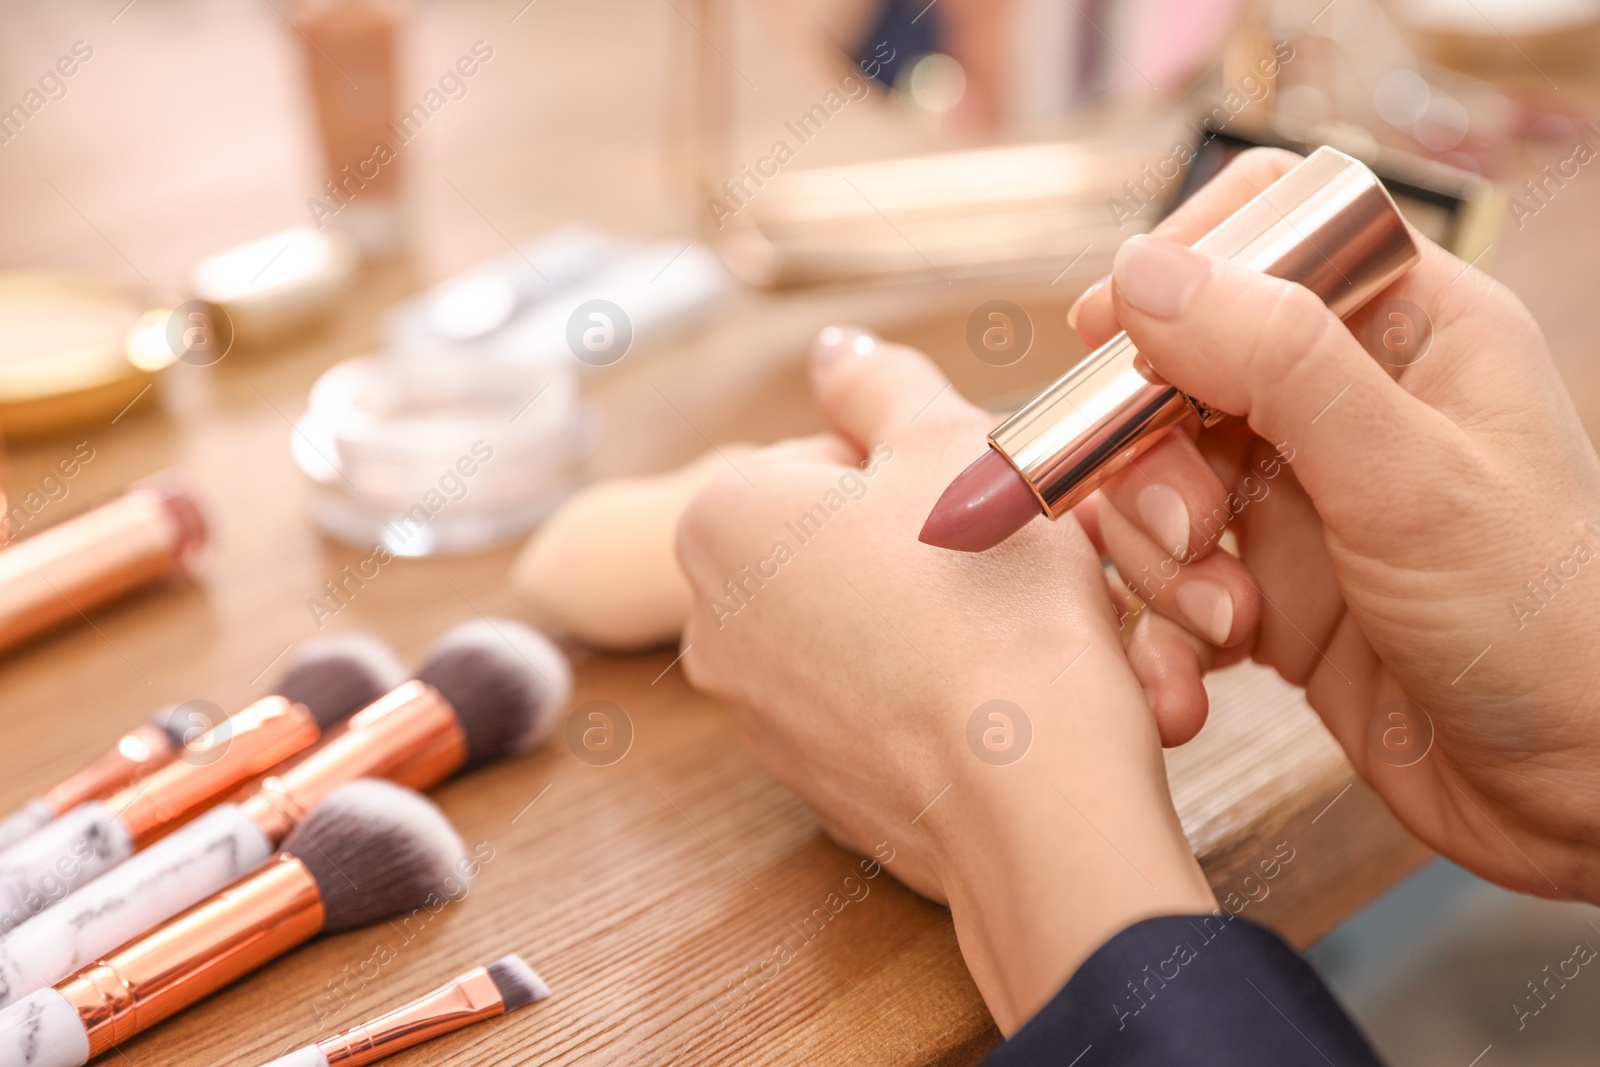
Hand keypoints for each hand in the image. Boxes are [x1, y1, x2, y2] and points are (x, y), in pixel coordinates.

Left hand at [675, 328, 1215, 1032]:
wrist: (1032, 793)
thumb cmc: (990, 598)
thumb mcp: (948, 443)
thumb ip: (880, 380)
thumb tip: (832, 348)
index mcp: (721, 520)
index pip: (828, 453)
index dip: (920, 466)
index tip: (974, 500)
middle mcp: (710, 623)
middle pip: (834, 542)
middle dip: (914, 541)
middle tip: (996, 560)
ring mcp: (755, 715)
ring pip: (856, 625)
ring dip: (923, 613)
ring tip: (1001, 629)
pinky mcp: (811, 784)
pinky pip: (871, 706)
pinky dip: (922, 691)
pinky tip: (984, 695)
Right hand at [1073, 148, 1599, 901]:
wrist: (1582, 793)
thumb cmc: (1542, 620)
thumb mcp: (1406, 478)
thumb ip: (1276, 364)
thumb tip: (1140, 271)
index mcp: (1408, 326)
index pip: (1264, 232)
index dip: (1175, 272)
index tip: (1107, 335)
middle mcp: (1343, 401)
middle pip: (1176, 368)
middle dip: (1152, 454)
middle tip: (1192, 528)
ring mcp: (1298, 496)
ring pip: (1154, 480)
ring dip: (1161, 556)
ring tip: (1227, 621)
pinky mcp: (1267, 587)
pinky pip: (1165, 577)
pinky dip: (1163, 625)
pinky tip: (1201, 675)